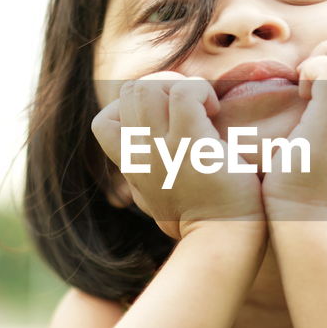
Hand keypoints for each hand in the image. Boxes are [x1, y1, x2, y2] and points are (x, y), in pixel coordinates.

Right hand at [91, 70, 266, 240]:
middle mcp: (140, 155)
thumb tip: (135, 163)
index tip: (163, 120)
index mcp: (131, 166)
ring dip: (179, 85)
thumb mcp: (155, 197)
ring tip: (203, 107)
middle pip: (128, 92)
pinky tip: (215, 111)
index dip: (131, 108)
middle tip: (191, 106)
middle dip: (160, 86)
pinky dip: (200, 91)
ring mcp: (162, 149)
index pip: (103, 121)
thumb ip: (143, 174)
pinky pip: (184, 93)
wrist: (222, 242)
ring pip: (148, 86)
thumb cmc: (199, 222)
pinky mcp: (191, 143)